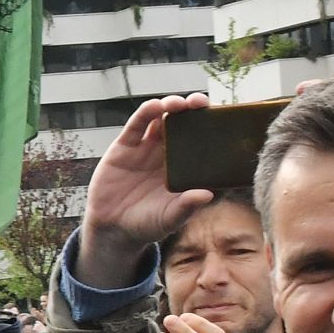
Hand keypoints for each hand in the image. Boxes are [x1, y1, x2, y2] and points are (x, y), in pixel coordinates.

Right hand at [75, 95, 215, 291]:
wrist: (112, 229)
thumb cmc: (146, 225)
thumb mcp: (169, 218)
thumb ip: (186, 206)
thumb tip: (208, 195)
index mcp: (183, 167)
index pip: (201, 140)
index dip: (210, 127)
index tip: (221, 119)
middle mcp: (167, 153)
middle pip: (184, 123)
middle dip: (193, 109)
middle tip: (200, 103)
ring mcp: (146, 147)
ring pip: (162, 118)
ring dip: (171, 105)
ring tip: (178, 104)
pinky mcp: (125, 145)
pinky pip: (137, 124)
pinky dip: (146, 112)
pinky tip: (155, 106)